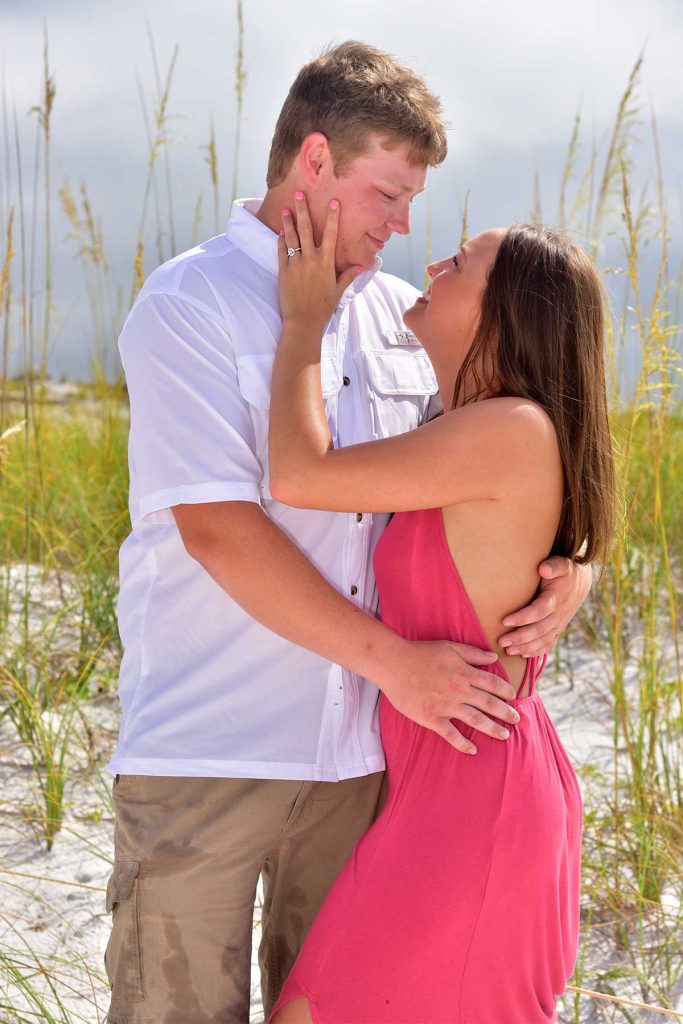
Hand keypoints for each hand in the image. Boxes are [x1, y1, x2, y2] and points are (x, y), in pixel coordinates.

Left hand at [278, 192, 358, 325]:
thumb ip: (348, 276)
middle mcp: (311, 259)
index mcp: (326, 263)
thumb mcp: (338, 291)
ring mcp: (296, 264)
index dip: (332, 217)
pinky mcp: (284, 271)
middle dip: (302, 210)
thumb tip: (363, 267)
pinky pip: (282, 251)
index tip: (333, 202)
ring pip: (291, 237)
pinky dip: (281, 241)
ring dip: (288, 222)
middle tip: (299, 194)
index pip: (330, 234)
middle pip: (306, 229)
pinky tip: (281, 231)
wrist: (303, 320)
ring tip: (286, 209)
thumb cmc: (323, 307)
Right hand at [377, 640, 520, 755]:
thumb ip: (473, 653)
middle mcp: (459, 690)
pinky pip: (451, 734)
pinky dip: (463, 743)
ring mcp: (446, 706)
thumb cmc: (421, 653)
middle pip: (489, 704)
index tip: (514, 697)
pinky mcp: (431, 718)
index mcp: (464, 673)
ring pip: (476, 720)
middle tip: (517, 719)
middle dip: (506, 712)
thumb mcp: (450, 647)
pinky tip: (473, 750)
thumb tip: (494, 658)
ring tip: (504, 735)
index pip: (493, 684)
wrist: (393, 664)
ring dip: (493, 729)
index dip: (506, 691)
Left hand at [498, 558, 591, 657]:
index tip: (504, 621)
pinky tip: (522, 655)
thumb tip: (543, 569)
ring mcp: (558, 625)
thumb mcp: (562, 564)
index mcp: (555, 599)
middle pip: (538, 630)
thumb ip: (554, 566)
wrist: (579, 583)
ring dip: (525, 648)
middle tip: (501, 641)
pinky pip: (548, 645)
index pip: (538, 612)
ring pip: (542, 641)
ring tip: (507, 650)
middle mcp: (558, 615)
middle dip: (520, 638)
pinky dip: (536, 652)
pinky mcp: (557, 630)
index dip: (522, 618)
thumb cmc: (564, 572)